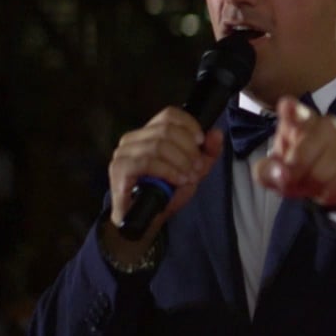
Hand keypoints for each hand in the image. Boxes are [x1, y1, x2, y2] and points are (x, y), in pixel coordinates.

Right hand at [106, 107, 222, 233]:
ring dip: (181, 162)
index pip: (169, 115)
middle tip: (197, 167)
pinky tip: (178, 180)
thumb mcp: (194, 171)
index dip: (189, 125)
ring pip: (158, 146)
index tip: (201, 142)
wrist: (145, 220)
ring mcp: (123, 153)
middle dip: (188, 149)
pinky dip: (169, 171)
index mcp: (149, 134)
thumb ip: (208, 153)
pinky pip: (148, 162)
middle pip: (166, 130)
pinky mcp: (119, 169)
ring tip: (189, 176)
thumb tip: (216, 134)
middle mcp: (133, 139)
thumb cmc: (166, 192)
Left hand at [252, 98, 335, 210]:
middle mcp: (325, 124)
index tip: (287, 107)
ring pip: (323, 170)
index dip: (292, 110)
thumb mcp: (273, 172)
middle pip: (303, 152)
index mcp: (299, 121)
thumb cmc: (297, 169)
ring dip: (313, 184)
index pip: (295, 110)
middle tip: (292, 180)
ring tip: (311, 184)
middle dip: (295, 172)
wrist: (333, 182)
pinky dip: (331, 190)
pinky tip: (329, 186)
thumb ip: (267, 171)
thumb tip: (281, 173)